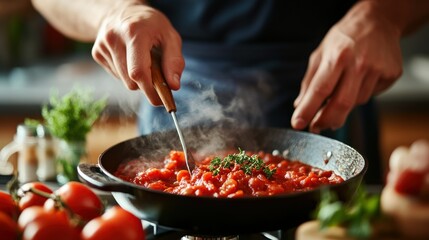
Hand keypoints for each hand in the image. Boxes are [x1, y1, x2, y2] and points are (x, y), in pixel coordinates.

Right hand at [91, 3, 184, 105]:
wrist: (123, 10)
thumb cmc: (151, 25)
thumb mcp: (170, 36)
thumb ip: (174, 61)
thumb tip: (173, 86)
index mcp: (134, 32)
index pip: (139, 72)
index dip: (150, 91)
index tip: (160, 100)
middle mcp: (114, 38)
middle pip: (131, 80)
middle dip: (147, 85)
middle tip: (158, 77)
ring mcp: (102, 46)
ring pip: (124, 81)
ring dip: (137, 79)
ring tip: (143, 61)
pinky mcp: (97, 53)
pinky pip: (116, 76)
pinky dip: (127, 74)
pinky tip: (130, 59)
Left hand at [291, 1, 402, 132]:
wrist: (378, 21)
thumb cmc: (344, 38)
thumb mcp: (320, 53)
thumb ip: (309, 81)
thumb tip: (299, 105)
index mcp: (338, 56)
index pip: (319, 90)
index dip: (307, 110)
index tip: (297, 123)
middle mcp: (359, 63)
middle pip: (341, 104)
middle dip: (326, 120)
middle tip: (316, 127)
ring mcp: (378, 70)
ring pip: (356, 103)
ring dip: (343, 106)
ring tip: (340, 91)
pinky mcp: (391, 74)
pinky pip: (371, 96)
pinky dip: (360, 95)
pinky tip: (359, 81)